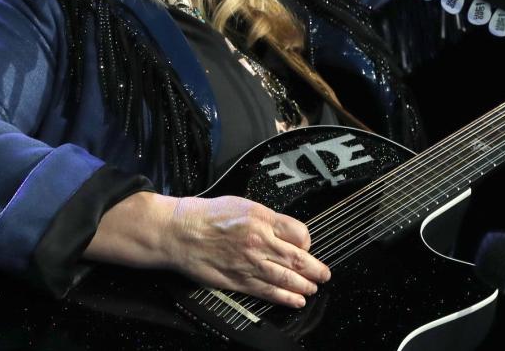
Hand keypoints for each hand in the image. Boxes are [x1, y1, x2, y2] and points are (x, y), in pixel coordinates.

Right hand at [162, 195, 330, 307]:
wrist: (179, 231)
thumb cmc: (206, 215)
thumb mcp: (242, 204)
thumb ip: (266, 218)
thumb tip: (284, 230)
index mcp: (262, 219)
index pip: (300, 233)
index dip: (308, 243)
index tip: (307, 247)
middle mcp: (260, 241)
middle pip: (298, 259)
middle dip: (316, 269)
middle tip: (324, 274)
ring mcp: (250, 263)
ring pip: (287, 278)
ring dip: (305, 285)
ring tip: (313, 288)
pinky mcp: (239, 281)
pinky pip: (268, 292)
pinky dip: (286, 297)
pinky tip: (296, 300)